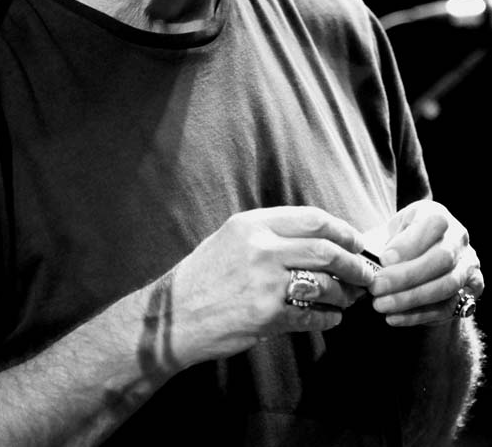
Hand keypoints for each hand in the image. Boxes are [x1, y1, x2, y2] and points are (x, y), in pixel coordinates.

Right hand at [168, 206, 374, 366]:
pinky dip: (329, 319)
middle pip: (326, 250)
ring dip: (345, 294)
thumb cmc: (205, 276)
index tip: (357, 242)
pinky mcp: (267, 316)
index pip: (312, 219)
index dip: (342, 231)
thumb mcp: (231, 238)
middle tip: (366, 274)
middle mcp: (260, 249)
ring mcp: (264, 283)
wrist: (174, 315)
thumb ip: (270, 234)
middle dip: (354, 264)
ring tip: (350, 298)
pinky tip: (332, 319)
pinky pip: (313, 316)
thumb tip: (320, 239)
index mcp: (253, 224)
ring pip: (325, 284)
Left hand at [366, 200, 483, 325]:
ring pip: (446, 286)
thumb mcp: (390, 229)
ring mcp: (468, 264)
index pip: (432, 225)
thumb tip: (361, 260)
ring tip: (381, 305)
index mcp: (437, 215)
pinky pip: (448, 308)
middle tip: (376, 288)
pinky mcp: (471, 290)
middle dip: (406, 276)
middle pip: (441, 259)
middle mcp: (459, 238)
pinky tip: (394, 317)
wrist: (424, 252)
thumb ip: (380, 241)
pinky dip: (418, 315)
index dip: (409, 244)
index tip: (384, 259)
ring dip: (410, 299)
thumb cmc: (401, 237)